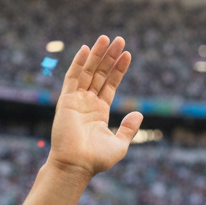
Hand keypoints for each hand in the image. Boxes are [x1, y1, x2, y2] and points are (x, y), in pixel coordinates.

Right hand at [48, 36, 142, 178]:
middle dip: (110, 57)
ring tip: (107, 38)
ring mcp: (76, 100)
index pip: (110, 84)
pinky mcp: (66, 100)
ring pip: (87, 72)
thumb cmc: (96, 160)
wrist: (76, 165)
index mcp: (99, 112)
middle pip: (100, 74)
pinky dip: (79, 63)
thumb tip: (139, 114)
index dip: (119, 69)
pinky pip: (72, 78)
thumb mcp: (120, 144)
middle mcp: (87, 103)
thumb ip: (129, 128)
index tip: (127, 54)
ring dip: (97, 55)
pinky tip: (87, 49)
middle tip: (119, 39)